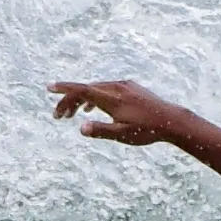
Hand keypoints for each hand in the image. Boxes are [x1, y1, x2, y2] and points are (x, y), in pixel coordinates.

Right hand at [49, 77, 203, 146]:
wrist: (171, 120)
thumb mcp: (122, 135)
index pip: (82, 89)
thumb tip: (81, 128)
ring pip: (95, 89)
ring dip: (81, 100)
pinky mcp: (131, 87)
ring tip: (72, 115)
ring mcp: (124, 86)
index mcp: (111, 98)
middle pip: (85, 89)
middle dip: (69, 101)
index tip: (48, 87)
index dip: (64, 89)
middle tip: (58, 117)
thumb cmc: (146, 130)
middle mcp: (116, 88)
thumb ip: (100, 131)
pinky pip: (106, 89)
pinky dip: (95, 97)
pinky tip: (92, 108)